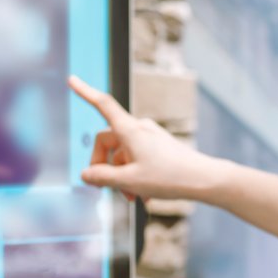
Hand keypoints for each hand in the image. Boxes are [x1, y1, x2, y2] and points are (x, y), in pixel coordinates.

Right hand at [68, 76, 223, 202]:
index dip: (85, 93)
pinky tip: (144, 194)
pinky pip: (138, 158)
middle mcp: (139, 129)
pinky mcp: (159, 147)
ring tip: (133, 197)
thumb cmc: (169, 177)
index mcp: (130, 131)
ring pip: (124, 154)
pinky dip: (135, 174)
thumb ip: (103, 177)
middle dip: (105, 166)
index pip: (103, 105)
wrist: (204, 179)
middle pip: (108, 142)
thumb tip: (85, 174)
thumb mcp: (129, 181)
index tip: (72, 80)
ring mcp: (150, 137)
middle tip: (111, 189)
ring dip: (122, 176)